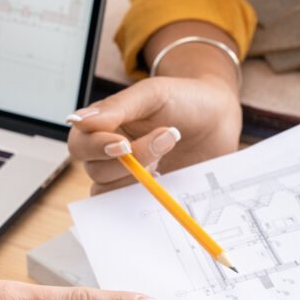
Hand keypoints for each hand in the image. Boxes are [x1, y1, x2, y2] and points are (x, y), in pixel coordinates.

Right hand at [68, 75, 240, 193]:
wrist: (219, 118)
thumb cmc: (184, 99)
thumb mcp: (153, 94)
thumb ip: (118, 106)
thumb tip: (80, 120)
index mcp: (104, 124)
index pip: (79, 142)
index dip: (96, 147)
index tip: (123, 143)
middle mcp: (109, 151)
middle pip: (93, 168)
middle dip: (126, 160)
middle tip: (163, 140)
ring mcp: (126, 175)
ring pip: (108, 189)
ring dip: (136, 176)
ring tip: (167, 153)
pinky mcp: (144, 193)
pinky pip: (127, 205)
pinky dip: (142, 196)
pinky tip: (164, 176)